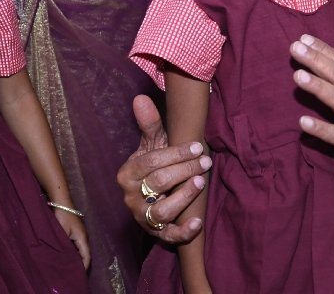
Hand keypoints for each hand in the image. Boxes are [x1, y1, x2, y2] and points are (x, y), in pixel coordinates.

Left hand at [52, 208, 90, 268]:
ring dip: (77, 258)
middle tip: (73, 274)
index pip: (86, 256)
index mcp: (83, 238)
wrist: (62, 203)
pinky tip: (67, 256)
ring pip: (81, 250)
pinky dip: (74, 252)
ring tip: (70, 267)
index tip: (79, 275)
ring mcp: (80, 234)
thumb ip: (66, 247)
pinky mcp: (76, 232)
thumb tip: (67, 260)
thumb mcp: (62, 234)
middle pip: (85, 254)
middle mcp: (84, 237)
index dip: (84, 267)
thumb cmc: (62, 218)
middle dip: (81, 264)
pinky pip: (77, 245)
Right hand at [116, 95, 210, 244]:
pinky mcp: (156, 233)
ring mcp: (142, 216)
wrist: (150, 194)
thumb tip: (140, 98)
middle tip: (205, 161)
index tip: (197, 145)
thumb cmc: (154, 164)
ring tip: (201, 182)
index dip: (175, 154)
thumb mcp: (151, 144)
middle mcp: (131, 197)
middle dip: (184, 171)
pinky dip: (183, 231)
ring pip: (161, 210)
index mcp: (128, 173)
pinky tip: (198, 221)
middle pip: (159, 183)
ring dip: (183, 197)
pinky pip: (168, 236)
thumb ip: (149, 124)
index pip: (151, 162)